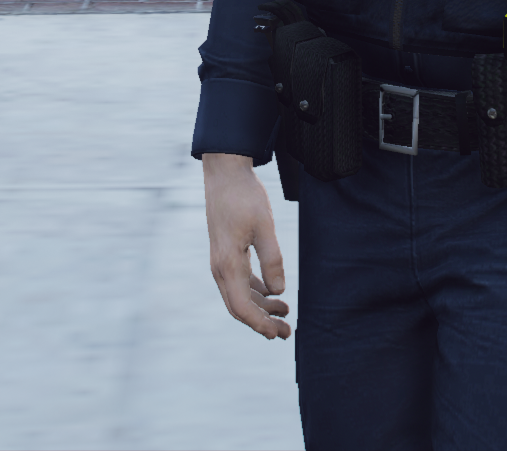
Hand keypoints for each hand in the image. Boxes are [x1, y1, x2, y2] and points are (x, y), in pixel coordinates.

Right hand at [202, 152, 290, 339]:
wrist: (225, 174)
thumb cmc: (245, 197)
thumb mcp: (264, 227)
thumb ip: (272, 259)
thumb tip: (279, 290)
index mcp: (227, 265)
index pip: (242, 307)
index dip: (260, 324)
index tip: (279, 333)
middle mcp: (220, 268)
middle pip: (239, 307)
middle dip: (262, 323)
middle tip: (286, 333)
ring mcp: (221, 261)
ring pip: (239, 296)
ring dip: (261, 308)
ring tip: (285, 313)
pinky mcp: (226, 253)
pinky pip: (239, 282)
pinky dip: (256, 292)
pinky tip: (273, 293)